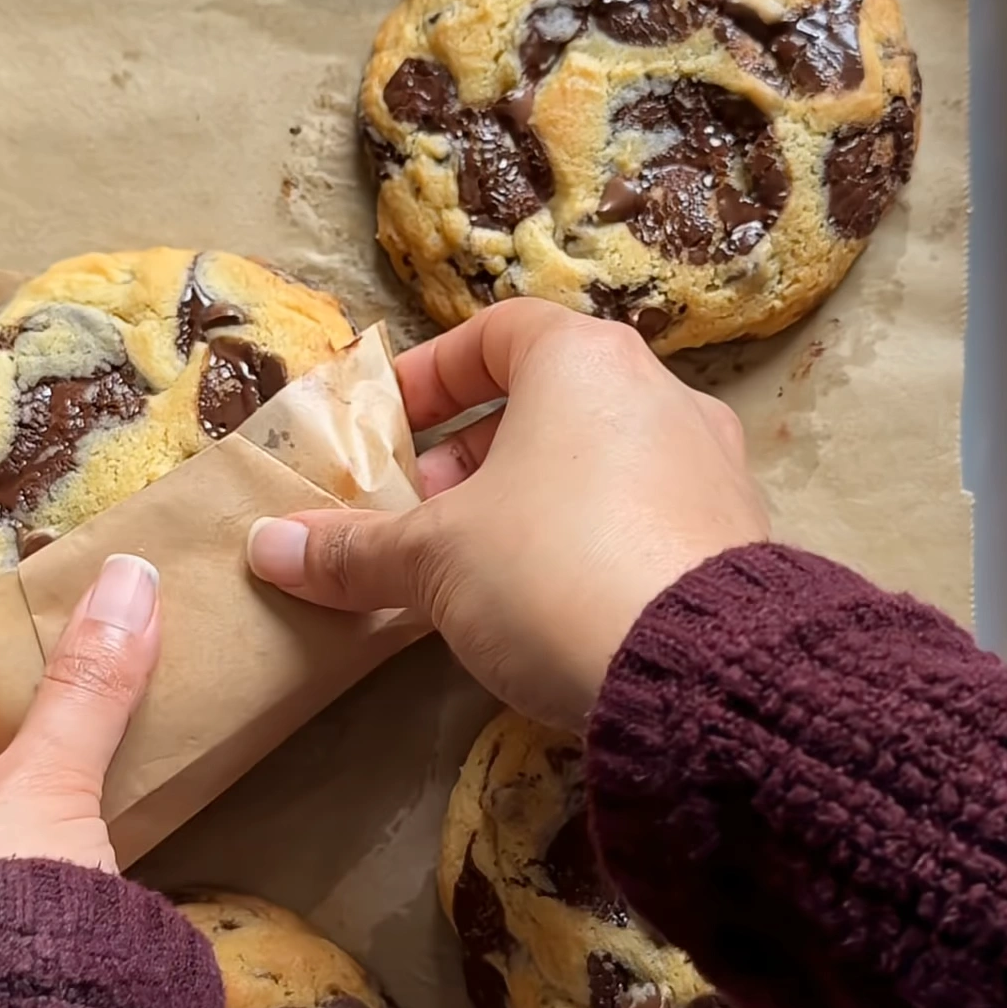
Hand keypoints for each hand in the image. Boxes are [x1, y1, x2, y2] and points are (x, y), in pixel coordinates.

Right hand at [246, 303, 767, 730]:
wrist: (703, 675)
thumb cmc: (552, 573)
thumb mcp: (434, 561)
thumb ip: (354, 550)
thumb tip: (268, 548)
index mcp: (586, 361)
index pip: (496, 333)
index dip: (432, 375)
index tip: (389, 428)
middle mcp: (661, 393)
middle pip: (548, 402)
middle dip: (471, 457)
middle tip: (421, 519)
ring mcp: (711, 464)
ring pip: (598, 464)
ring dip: (530, 504)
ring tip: (477, 572)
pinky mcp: (737, 537)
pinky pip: (644, 517)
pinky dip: (589, 542)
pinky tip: (553, 609)